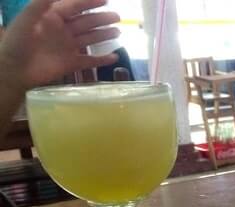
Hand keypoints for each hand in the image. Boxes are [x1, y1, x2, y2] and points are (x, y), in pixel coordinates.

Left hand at [0, 0, 119, 88]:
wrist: (14, 70)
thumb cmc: (17, 41)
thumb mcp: (28, 17)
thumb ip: (43, 3)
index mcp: (52, 18)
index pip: (74, 7)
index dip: (89, 3)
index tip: (106, 0)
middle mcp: (62, 31)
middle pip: (85, 22)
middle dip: (101, 19)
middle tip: (117, 17)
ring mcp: (68, 48)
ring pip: (90, 39)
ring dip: (104, 35)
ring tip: (118, 32)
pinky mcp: (70, 64)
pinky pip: (89, 61)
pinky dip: (102, 60)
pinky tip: (114, 57)